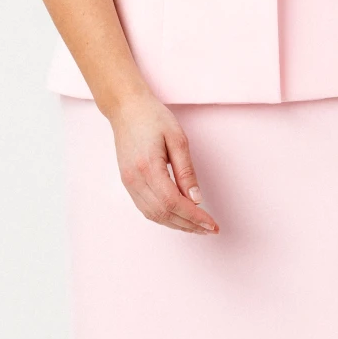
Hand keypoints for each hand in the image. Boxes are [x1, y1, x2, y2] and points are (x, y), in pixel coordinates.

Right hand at [108, 92, 217, 233]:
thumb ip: (186, 170)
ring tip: (198, 227)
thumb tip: (196, 198)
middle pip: (164, 213)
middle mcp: (135, 179)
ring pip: (154, 215)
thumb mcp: (177, 139)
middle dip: (189, 225)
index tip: (211, 224)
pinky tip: (179, 217)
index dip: (194, 217)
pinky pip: (146, 209)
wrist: (126, 108)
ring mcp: (129, 183)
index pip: (173, 202)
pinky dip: (164, 217)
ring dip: (177, 224)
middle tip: (210, 230)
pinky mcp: (128, 183)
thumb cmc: (152, 118)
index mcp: (148, 167)